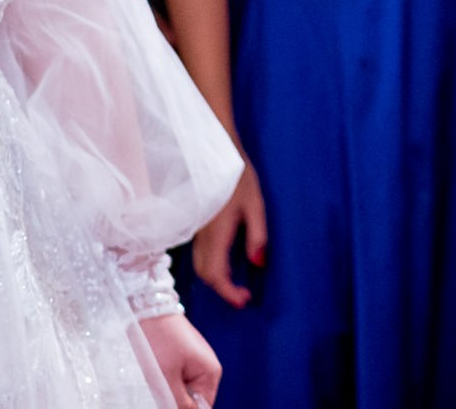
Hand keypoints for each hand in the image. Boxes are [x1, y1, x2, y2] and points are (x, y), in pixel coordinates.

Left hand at [140, 313, 222, 408]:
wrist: (148, 310)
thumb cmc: (158, 340)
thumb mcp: (165, 378)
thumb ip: (179, 402)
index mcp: (210, 373)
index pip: (204, 407)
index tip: (167, 401)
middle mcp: (208, 367)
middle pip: (193, 399)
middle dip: (175, 400)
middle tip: (158, 389)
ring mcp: (196, 360)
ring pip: (183, 389)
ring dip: (168, 390)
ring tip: (155, 379)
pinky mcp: (184, 356)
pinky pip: (178, 377)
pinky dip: (166, 380)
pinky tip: (156, 371)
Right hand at [192, 163, 266, 308]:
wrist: (214, 155)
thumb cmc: (238, 178)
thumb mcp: (255, 205)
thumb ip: (257, 235)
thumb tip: (258, 264)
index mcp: (217, 233)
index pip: (216, 274)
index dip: (228, 292)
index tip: (244, 300)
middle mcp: (201, 237)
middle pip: (204, 274)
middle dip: (222, 289)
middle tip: (243, 295)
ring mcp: (196, 232)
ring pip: (199, 266)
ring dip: (215, 279)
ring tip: (237, 284)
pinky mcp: (197, 227)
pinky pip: (198, 255)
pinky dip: (210, 266)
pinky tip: (226, 264)